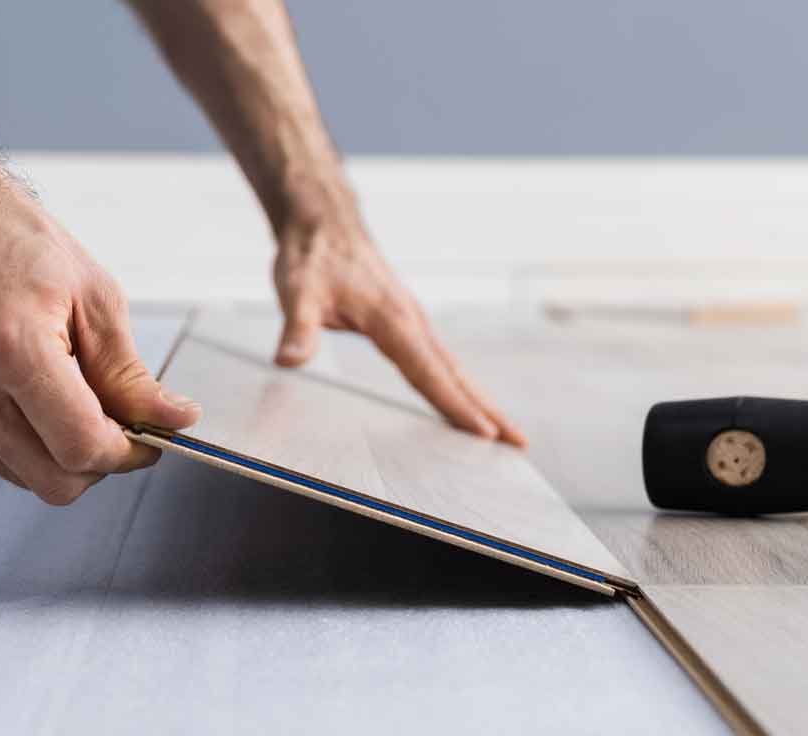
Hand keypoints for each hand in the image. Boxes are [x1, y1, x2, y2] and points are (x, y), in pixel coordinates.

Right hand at [0, 208, 201, 503]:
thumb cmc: (9, 241)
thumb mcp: (93, 296)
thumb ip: (130, 374)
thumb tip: (172, 419)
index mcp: (13, 350)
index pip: (82, 447)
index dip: (127, 452)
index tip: (147, 438)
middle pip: (55, 482)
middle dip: (97, 462)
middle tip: (115, 422)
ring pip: (25, 477)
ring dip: (59, 453)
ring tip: (65, 393)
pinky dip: (24, 441)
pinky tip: (25, 392)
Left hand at [270, 220, 525, 446]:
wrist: (324, 221)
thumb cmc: (312, 255)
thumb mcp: (297, 292)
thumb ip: (298, 329)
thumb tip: (289, 360)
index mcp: (392, 319)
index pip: (429, 373)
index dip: (456, 406)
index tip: (485, 433)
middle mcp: (412, 320)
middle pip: (457, 374)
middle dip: (488, 410)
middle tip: (518, 441)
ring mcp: (413, 320)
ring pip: (453, 367)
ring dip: (480, 398)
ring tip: (504, 430)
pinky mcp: (407, 320)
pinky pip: (440, 358)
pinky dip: (458, 382)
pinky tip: (464, 396)